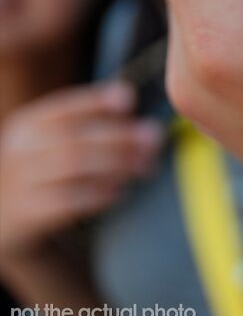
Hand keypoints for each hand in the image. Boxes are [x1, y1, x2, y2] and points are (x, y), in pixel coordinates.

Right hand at [0, 82, 162, 262]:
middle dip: (119, 136)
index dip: (96, 101)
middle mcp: (19, 149)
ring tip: (145, 166)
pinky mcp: (25, 213)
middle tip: (154, 138)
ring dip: (116, 164)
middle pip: (73, 137)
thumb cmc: (44, 174)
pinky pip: (65, 201)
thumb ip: (89, 123)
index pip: (63, 108)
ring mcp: (19, 181)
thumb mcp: (55, 144)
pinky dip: (96, 194)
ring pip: (71, 167)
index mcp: (29, 125)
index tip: (129, 98)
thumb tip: (128, 98)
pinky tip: (120, 191)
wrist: (7, 217)